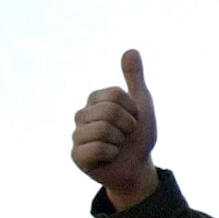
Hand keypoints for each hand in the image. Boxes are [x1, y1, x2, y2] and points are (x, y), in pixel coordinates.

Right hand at [71, 48, 159, 209]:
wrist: (137, 167)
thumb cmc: (138, 136)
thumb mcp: (142, 104)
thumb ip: (135, 78)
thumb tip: (131, 50)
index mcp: (94, 100)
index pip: (116, 94)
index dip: (132, 109)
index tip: (132, 119)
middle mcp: (81, 115)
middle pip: (109, 111)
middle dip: (128, 126)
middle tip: (126, 135)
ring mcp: (77, 135)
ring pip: (104, 130)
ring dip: (120, 141)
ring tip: (117, 146)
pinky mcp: (76, 156)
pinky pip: (98, 149)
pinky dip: (112, 154)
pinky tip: (109, 158)